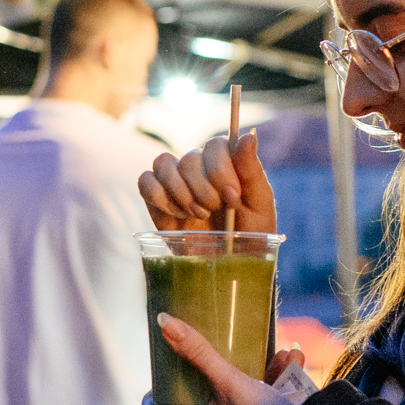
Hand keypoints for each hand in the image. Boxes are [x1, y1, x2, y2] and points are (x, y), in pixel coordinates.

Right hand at [138, 130, 276, 233]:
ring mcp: (176, 183)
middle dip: (202, 188)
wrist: (228, 269)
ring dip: (180, 191)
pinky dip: (158, 195)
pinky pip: (145, 181)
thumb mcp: (259, 207)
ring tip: (196, 215)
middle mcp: (200, 169)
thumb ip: (252, 170)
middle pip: (189, 157)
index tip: (231, 197)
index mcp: (228, 165)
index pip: (215, 145)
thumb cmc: (250, 238)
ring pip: (163, 163)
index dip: (220, 168)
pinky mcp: (157, 201)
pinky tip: (176, 215)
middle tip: (213, 211)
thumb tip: (249, 134)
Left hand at [158, 312, 304, 404]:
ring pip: (239, 400)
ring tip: (280, 355)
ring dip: (258, 373)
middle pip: (201, 403)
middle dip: (217, 371)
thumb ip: (199, 353)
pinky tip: (294, 364)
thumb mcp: (230, 384)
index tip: (166, 376)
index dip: (157, 400)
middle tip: (218, 352)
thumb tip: (164, 323)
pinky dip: (276, 386)